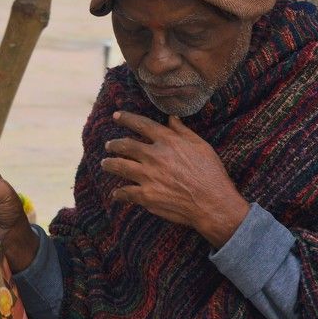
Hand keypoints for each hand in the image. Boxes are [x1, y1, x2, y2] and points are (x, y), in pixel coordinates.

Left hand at [102, 112, 249, 248]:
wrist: (212, 203)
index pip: (141, 124)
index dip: (126, 118)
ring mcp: (148, 176)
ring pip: (119, 166)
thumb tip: (172, 118)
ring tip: (105, 164)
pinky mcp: (146, 196)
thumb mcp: (201, 146)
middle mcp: (154, 156)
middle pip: (125, 145)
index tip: (116, 116)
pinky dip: (118, 193)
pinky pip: (125, 192)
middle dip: (113, 144)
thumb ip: (183, 131)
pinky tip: (115, 194)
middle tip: (108, 145)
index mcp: (167, 141)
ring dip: (109, 164)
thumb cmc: (211, 173)